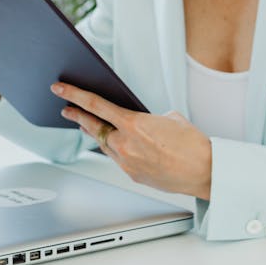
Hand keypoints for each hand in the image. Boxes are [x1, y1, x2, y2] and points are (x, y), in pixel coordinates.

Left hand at [51, 82, 212, 199]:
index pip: (96, 106)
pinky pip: (117, 158)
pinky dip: (115, 149)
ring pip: (104, 144)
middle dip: (77, 117)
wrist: (204, 170)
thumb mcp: (171, 118)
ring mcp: (127, 162)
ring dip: (96, 134)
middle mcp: (126, 144)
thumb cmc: (192, 144)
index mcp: (134, 124)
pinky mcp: (133, 175)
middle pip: (93, 127)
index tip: (61, 89)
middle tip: (66, 109)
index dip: (74, 96)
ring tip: (88, 125)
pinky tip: (118, 144)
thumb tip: (139, 124)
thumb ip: (148, 119)